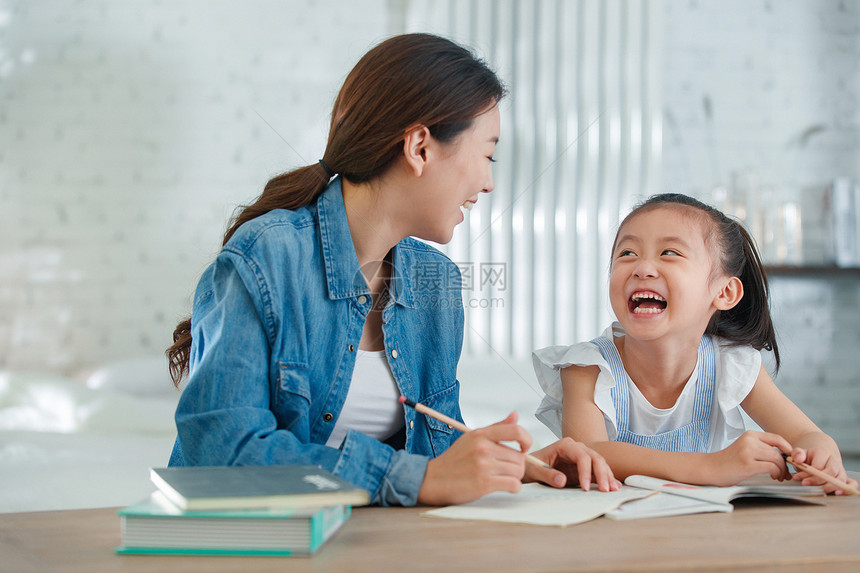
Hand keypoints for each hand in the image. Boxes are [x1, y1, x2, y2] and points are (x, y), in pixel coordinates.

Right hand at [417, 411, 531, 505]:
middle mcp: (483, 447)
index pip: (516, 431)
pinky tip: (504, 486)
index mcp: (481, 434)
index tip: (524, 448)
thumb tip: (515, 415)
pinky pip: (514, 485)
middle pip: (519, 457)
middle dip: (517, 465)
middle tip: (506, 469)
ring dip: (515, 477)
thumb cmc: (453, 460)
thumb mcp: (471, 438)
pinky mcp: (484, 483)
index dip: (527, 440)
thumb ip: (496, 427)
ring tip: (503, 478)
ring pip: (518, 471)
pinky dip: (513, 487)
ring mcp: (483, 465)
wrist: (432, 479)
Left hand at [525, 437, 620, 491]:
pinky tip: (614, 486)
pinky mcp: (584, 468)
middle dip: (602, 473)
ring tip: (613, 490)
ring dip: (607, 476)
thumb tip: (562, 480)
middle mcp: (576, 449)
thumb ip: (547, 475)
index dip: (586, 471)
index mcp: (564, 446)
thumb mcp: (534, 471)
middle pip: (594, 458)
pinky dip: (606, 478)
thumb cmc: (530, 467)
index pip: (581, 456)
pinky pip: (598, 471)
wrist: (529, 468)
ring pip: (600, 464)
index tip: (585, 488)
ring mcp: (582, 457)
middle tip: (605, 490)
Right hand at [709, 430, 791, 485]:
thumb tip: (784, 456)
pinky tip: (773, 477)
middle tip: (785, 474)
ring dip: (781, 470)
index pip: (777, 438)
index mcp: (750, 435)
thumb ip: (761, 448)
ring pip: (776, 459)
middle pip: (778, 452)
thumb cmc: (729, 462)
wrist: (711, 468)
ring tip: (778, 476)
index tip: (790, 459)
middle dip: (785, 465)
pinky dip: (776, 473)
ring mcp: (748, 451)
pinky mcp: (748, 464)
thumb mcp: (745, 448)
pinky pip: (771, 467)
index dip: (788, 449)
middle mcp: (749, 440)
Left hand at [789, 447, 858, 494]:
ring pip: (840, 479)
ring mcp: (841, 470)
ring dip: (830, 487)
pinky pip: (852, 484)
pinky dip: (847, 489)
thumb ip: (797, 454)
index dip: (808, 473)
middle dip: (817, 480)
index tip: (798, 477)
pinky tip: (837, 494)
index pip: (818, 465)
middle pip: (830, 472)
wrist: (820, 456)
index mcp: (824, 453)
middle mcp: (835, 461)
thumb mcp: (801, 453)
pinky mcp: (845, 478)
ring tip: (820, 491)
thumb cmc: (809, 457)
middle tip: (804, 484)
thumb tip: (798, 460)